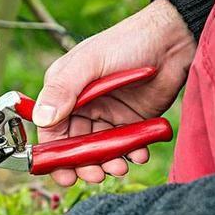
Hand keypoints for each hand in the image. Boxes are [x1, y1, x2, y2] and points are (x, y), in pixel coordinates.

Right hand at [34, 0, 195, 185]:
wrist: (172, 39)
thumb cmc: (127, 42)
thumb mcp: (89, 62)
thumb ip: (63, 90)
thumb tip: (42, 119)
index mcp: (63, 93)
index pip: (52, 131)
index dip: (55, 155)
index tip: (64, 174)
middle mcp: (82, 107)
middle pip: (75, 147)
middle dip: (84, 165)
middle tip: (96, 175)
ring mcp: (106, 115)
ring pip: (99, 151)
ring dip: (108, 163)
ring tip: (120, 166)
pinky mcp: (130, 121)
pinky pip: (126, 146)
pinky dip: (131, 154)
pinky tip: (139, 154)